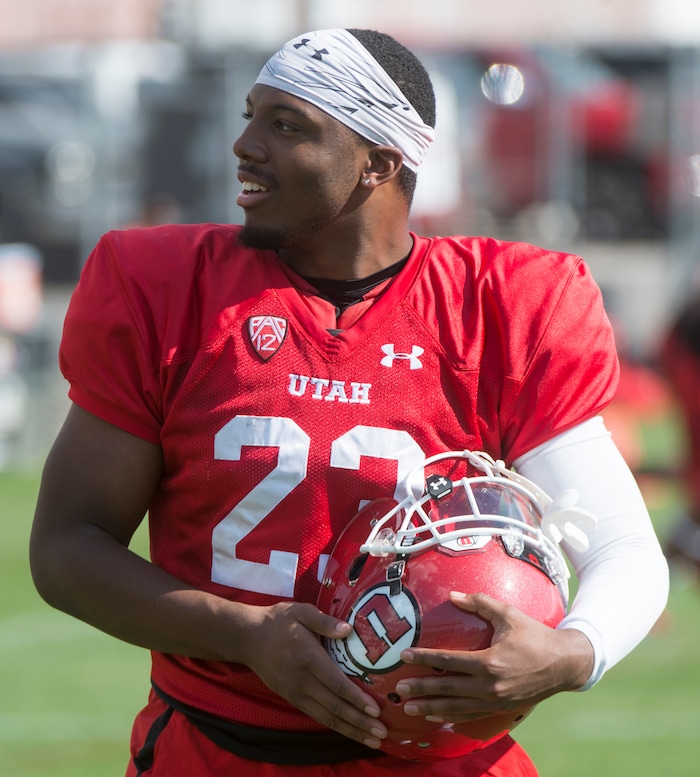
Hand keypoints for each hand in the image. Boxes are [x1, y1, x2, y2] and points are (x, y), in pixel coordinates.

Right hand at [241, 601, 386, 747]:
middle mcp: (303, 681)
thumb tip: (348, 629)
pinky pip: (316, 716)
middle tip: (382, 733)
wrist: (248, 638)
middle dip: (360, 722)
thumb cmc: (278, 621)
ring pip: (327, 718)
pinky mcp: (292, 698)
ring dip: (350, 730)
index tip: (375, 709)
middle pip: (335, 707)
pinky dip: (335, 726)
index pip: (336, 684)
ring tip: (371, 740)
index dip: (356, 699)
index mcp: (308, 658)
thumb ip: (325, 621)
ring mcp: (296, 693)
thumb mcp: (301, 612)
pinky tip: (350, 731)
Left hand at [395, 592, 593, 723]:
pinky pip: (471, 716)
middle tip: (397, 689)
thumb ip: (479, 602)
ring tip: (409, 709)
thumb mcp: (508, 614)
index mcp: (490, 662)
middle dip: (420, 689)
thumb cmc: (535, 635)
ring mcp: (496, 701)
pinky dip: (452, 717)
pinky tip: (437, 717)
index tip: (404, 656)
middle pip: (447, 689)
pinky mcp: (501, 709)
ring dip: (431, 709)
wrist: (565, 664)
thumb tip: (452, 595)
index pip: (448, 661)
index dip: (424, 658)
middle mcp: (490, 686)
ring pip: (456, 708)